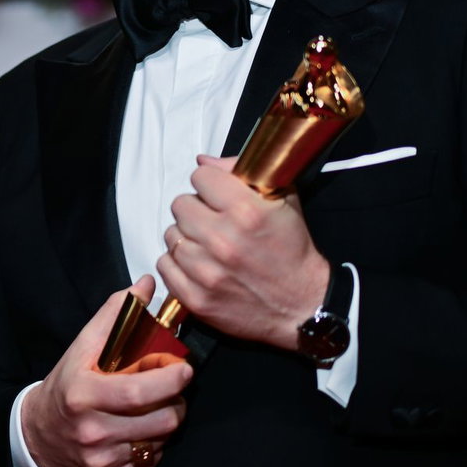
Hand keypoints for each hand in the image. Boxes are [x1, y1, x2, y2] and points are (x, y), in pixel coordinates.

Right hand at [21, 277, 192, 466]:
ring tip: (154, 409)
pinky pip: (150, 463)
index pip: (140, 391)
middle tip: (171, 390)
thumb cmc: (66, 386)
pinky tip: (138, 431)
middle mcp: (92, 431)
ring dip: (166, 423)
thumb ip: (116, 315)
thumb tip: (146, 286)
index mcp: (84, 395)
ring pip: (161, 442)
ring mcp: (101, 460)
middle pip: (162, 420)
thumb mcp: (83, 348)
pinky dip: (152, 446)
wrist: (37, 436)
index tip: (183, 368)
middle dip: (176, 402)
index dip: (171, 379)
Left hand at [158, 154, 329, 350]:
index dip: (209, 184)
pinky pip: (164, 265)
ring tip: (208, 245)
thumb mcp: (282, 201)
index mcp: (246, 212)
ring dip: (187, 237)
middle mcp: (223, 240)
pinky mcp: (197, 298)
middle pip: (180, 205)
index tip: (217, 195)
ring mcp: (207, 272)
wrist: (301, 305)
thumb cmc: (292, 250)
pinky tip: (198, 264)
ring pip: (171, 235)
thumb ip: (241, 173)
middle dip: (196, 209)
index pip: (200, 177)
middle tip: (213, 221)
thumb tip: (203, 161)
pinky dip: (177, 264)